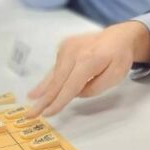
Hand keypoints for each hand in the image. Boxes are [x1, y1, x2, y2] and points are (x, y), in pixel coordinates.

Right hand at [27, 21, 149, 117]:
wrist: (119, 36)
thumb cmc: (119, 58)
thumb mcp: (115, 76)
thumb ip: (95, 88)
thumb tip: (75, 93)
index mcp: (89, 60)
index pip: (70, 86)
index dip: (58, 102)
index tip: (47, 114)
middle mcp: (74, 51)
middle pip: (57, 81)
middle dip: (44, 100)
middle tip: (30, 114)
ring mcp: (67, 47)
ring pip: (54, 74)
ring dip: (42, 90)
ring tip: (30, 101)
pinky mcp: (64, 46)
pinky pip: (55, 67)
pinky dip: (48, 80)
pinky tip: (38, 91)